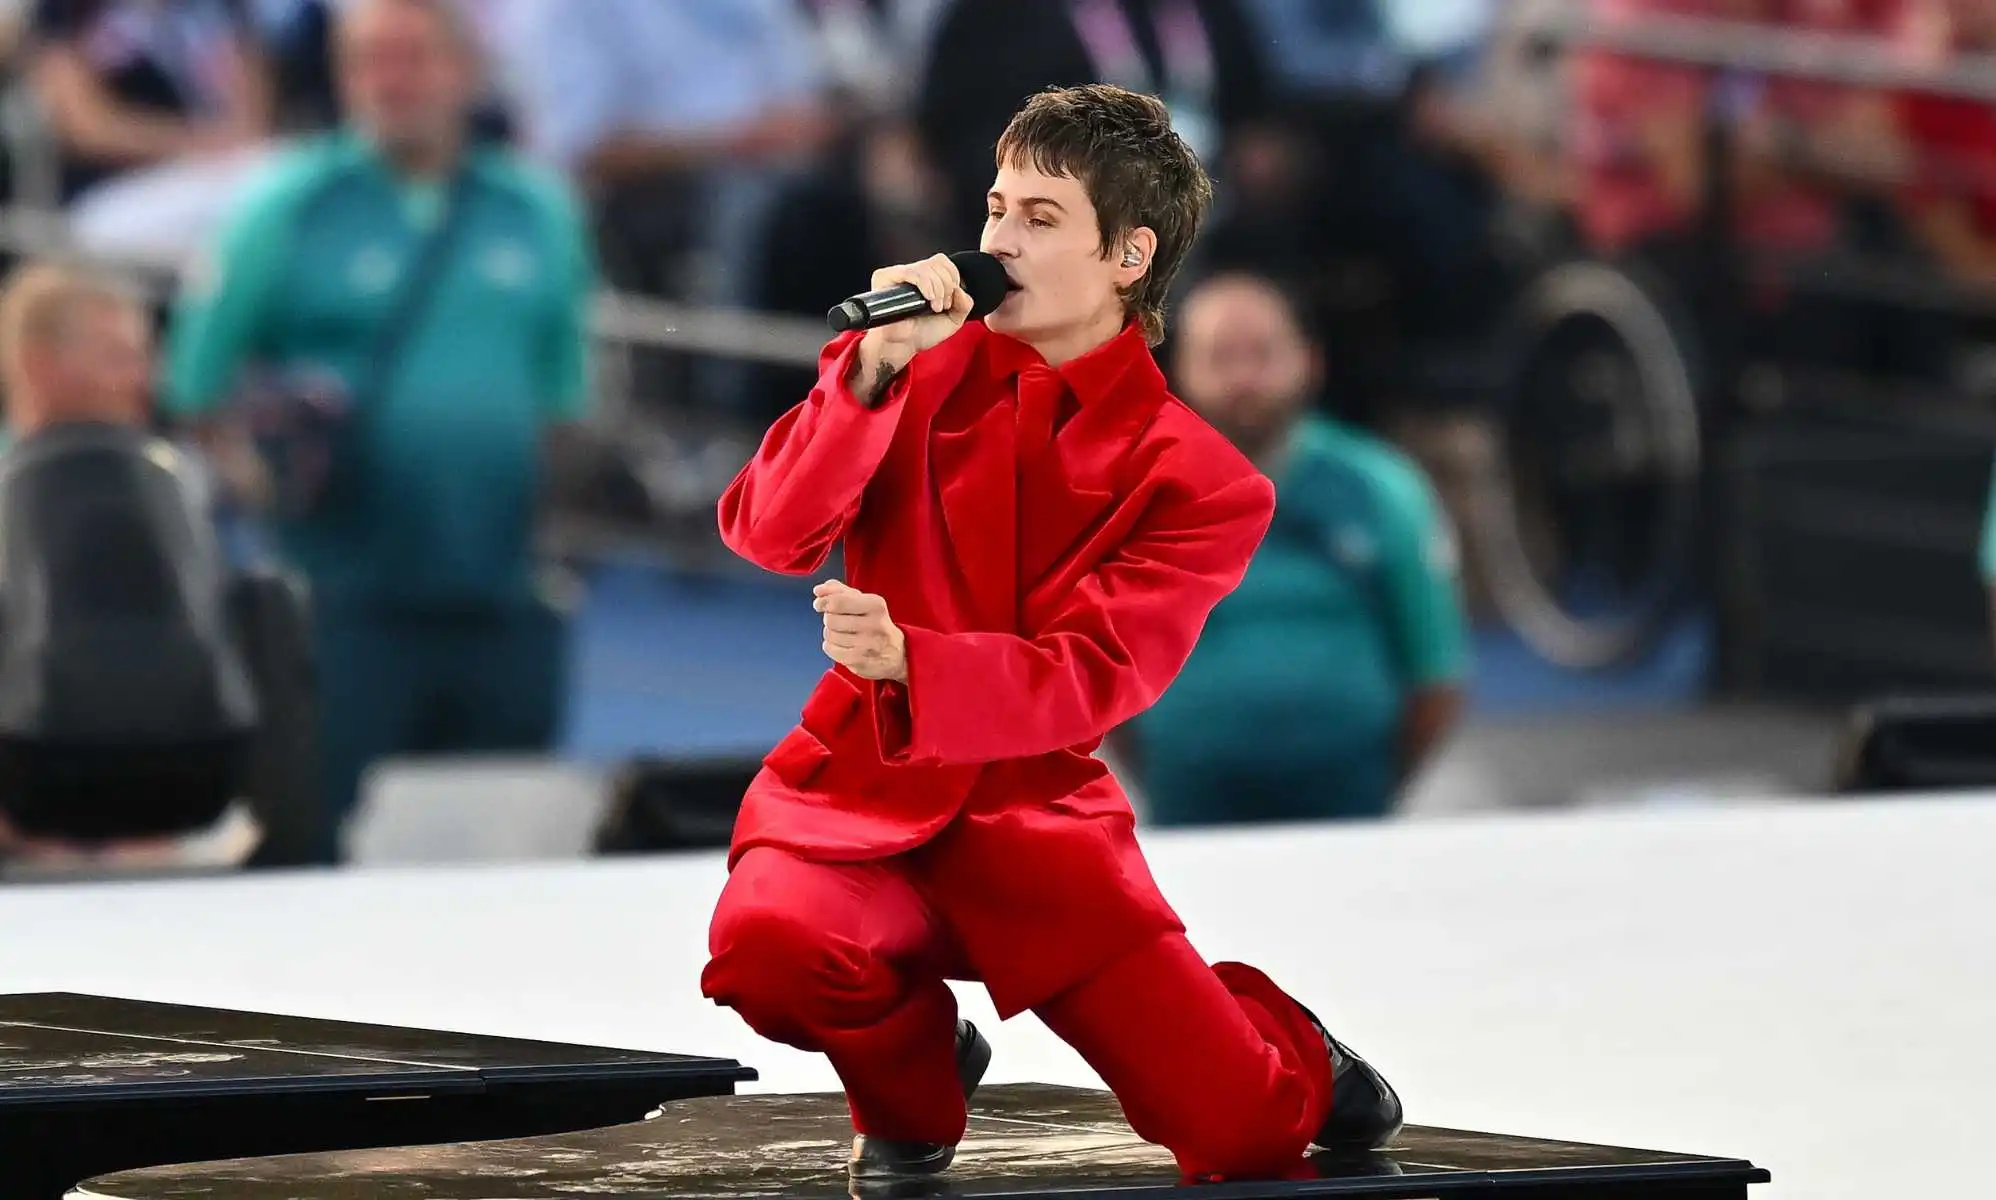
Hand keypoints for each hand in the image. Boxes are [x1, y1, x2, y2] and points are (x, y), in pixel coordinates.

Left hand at [814, 579, 906, 681]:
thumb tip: (818, 590)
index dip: (823, 602)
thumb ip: (838, 591)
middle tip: (839, 621)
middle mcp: (874, 624)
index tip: (819, 604)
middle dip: (829, 619)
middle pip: (831, 619)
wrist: (897, 653)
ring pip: (829, 635)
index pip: (838, 601)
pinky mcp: (860, 661)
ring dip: (830, 633)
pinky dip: (830, 647)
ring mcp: (867, 644)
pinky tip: (841, 646)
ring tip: (843, 634)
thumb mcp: (863, 601)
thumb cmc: (874, 623)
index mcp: (875, 605)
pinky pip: (830, 649)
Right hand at [852, 253, 973, 401]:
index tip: (951, 300)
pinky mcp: (885, 278)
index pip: (942, 261)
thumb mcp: (953, 320)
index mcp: (927, 278)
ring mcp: (899, 274)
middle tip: (941, 307)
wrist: (904, 346)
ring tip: (934, 308)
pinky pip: (909, 272)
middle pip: (937, 262)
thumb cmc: (922, 333)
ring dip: (937, 288)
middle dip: (946, 286)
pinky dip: (924, 283)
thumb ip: (964, 304)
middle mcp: (913, 273)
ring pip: (926, 267)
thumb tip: (960, 289)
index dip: (952, 276)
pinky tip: (928, 298)